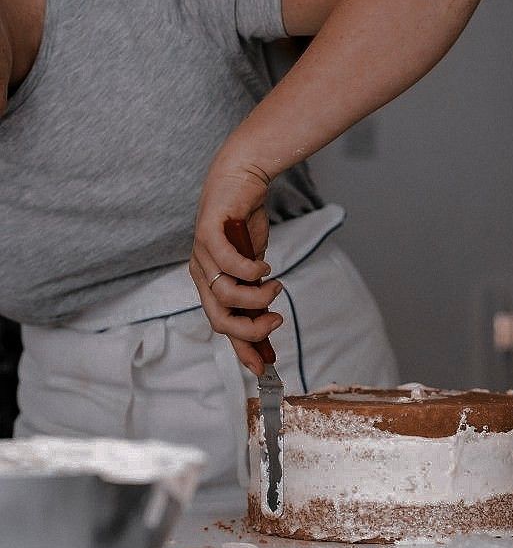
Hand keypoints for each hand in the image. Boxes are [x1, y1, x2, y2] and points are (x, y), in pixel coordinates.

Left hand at [189, 160, 282, 374]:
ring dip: (257, 297)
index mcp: (209, 284)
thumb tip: (271, 327)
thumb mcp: (255, 269)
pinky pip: (228, 263)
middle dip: (250, 329)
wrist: (242, 180)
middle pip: (219, 319)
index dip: (242, 349)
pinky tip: (265, 267)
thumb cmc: (246, 223)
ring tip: (276, 284)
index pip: (221, 325)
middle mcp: (201, 272)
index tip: (263, 367)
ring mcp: (201, 254)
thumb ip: (258, 295)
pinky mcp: (208, 232)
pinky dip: (251, 270)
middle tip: (275, 320)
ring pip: (226, 294)